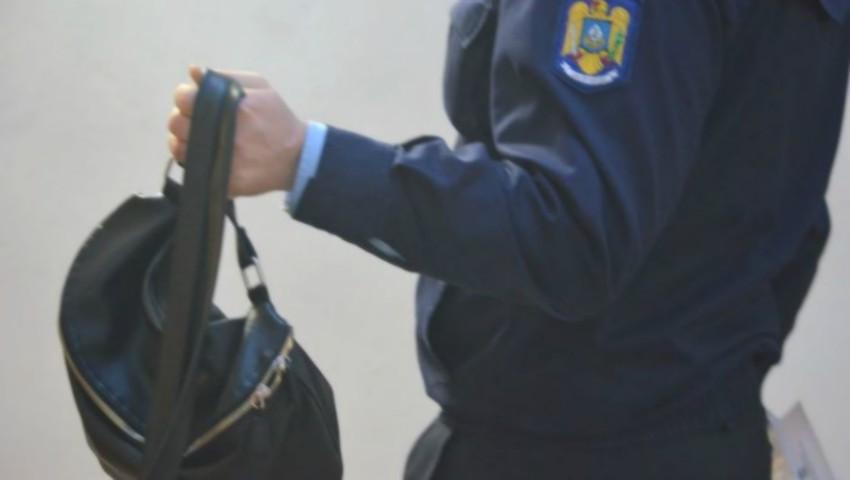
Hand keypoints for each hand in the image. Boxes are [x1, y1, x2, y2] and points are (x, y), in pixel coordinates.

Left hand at [167, 66, 306, 196]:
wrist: (297, 157)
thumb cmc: (277, 119)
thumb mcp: (261, 88)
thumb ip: (227, 77)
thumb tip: (194, 71)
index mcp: (232, 108)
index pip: (184, 98)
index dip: (186, 98)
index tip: (194, 101)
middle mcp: (225, 134)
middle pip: (176, 123)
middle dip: (182, 119)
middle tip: (196, 121)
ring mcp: (223, 159)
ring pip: (178, 148)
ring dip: (183, 140)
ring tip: (199, 138)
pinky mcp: (224, 181)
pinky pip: (191, 168)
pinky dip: (193, 159)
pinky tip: (205, 153)